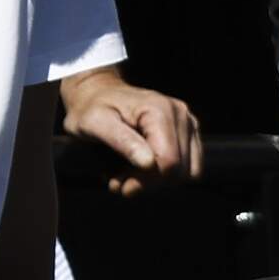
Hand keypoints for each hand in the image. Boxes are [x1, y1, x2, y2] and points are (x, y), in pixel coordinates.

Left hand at [57, 69, 201, 193]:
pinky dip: (164, 175)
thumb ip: (120, 140)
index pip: (168, 161)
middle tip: (117, 182)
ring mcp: (189, 123)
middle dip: (147, 182)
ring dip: (156, 181)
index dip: (145, 181)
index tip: (118, 185)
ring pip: (187, 172)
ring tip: (124, 174)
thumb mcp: (93, 123)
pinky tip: (138, 170)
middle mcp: (181, 114)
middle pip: (179, 170)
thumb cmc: (89, 108)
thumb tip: (149, 163)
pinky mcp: (189, 133)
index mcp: (160, 110)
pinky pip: (189, 168)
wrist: (96, 94)